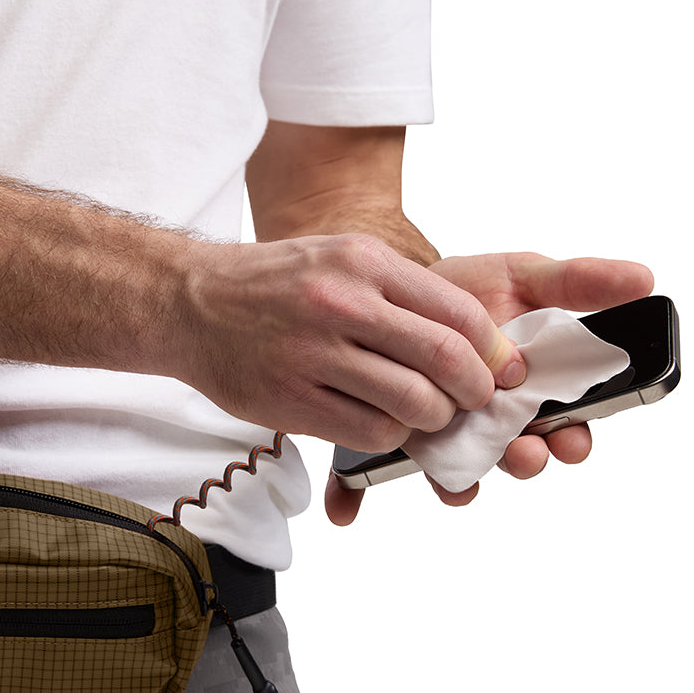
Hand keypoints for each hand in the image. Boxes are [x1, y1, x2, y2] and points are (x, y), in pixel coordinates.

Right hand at [177, 234, 526, 450]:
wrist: (192, 303)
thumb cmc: (274, 283)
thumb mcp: (339, 257)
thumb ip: (399, 290)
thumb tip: (470, 335)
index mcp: (363, 262)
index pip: (457, 312)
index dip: (493, 349)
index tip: (501, 368)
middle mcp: (341, 304)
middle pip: (445, 360)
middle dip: (475, 391)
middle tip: (475, 400)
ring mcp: (314, 354)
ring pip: (412, 403)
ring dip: (433, 418)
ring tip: (427, 415)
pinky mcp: (292, 399)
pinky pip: (369, 431)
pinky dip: (391, 435)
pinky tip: (384, 423)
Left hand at [325, 252, 654, 524]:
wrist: (393, 290)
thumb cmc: (466, 290)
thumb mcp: (524, 277)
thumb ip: (579, 282)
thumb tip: (643, 277)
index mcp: (530, 394)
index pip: (565, 428)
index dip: (574, 440)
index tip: (574, 439)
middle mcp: (490, 424)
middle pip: (518, 458)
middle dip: (525, 462)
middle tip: (524, 454)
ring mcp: (442, 436)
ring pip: (457, 471)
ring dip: (460, 482)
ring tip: (459, 479)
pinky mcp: (392, 441)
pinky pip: (373, 475)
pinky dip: (355, 493)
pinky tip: (345, 506)